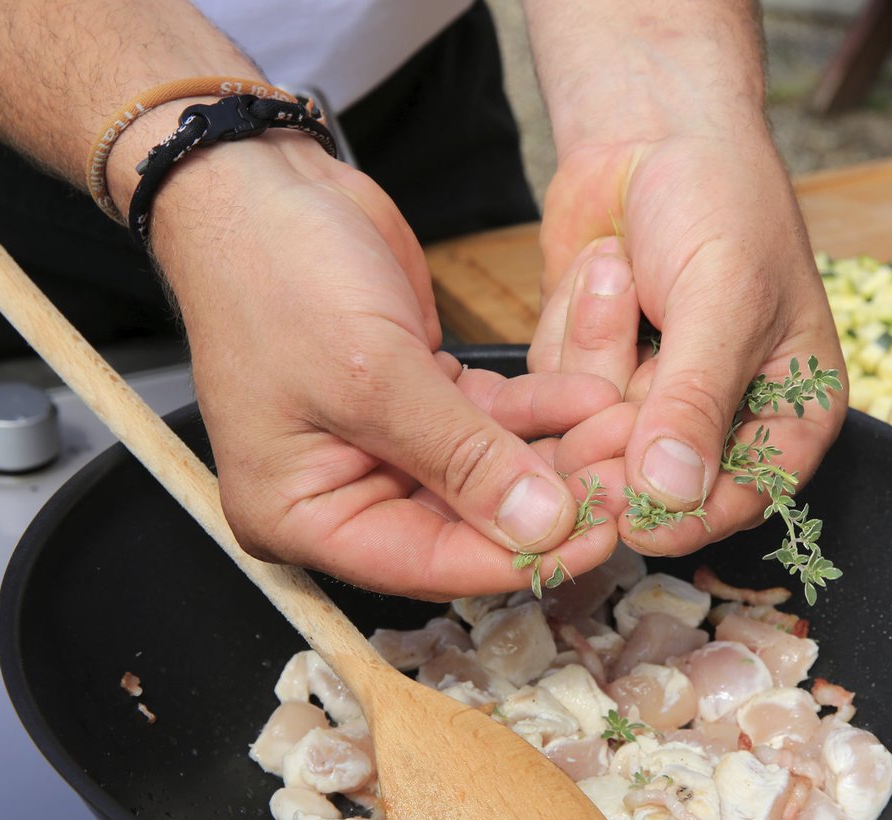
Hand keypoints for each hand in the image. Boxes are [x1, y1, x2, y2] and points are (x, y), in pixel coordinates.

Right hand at [141, 133, 620, 599]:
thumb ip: (462, 458)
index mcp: (305, 516)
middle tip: (631, 488)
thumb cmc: (275, 276)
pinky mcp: (424, 399)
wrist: (261, 183)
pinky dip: (542, 409)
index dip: (518, 560)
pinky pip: (494, 421)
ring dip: (560, 453)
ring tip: (625, 433)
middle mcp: (349, 492)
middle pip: (469, 524)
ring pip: (492, 471)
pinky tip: (595, 397)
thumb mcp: (372, 375)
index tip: (598, 540)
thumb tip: (543, 527)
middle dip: (552, 503)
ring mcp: (389, 446)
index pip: (428, 564)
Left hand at [530, 133, 847, 555]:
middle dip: (620, 425)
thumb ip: (698, 398)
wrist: (648, 127)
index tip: (633, 517)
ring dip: (595, 351)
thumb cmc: (719, 199)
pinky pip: (558, 394)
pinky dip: (568, 330)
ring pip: (595, 436)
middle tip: (605, 379)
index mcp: (790, 410)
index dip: (687, 517)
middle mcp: (721, 416)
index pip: (743, 500)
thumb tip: (672, 493)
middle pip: (654, 482)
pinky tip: (601, 269)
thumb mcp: (724, 297)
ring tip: (620, 267)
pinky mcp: (594, 372)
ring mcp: (650, 397)